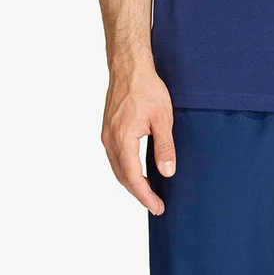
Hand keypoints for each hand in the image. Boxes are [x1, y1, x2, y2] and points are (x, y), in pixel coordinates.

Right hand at [101, 64, 175, 214]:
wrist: (129, 67)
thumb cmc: (146, 88)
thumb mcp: (163, 118)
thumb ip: (165, 147)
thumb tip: (167, 173)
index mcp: (123, 140)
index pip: (134, 178)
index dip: (146, 196)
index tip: (158, 207)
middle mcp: (110, 140)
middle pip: (123, 177)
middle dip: (139, 192)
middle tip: (155, 204)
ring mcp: (107, 134)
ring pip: (117, 167)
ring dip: (131, 181)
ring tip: (148, 191)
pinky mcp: (108, 128)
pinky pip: (115, 156)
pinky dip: (125, 168)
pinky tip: (137, 169)